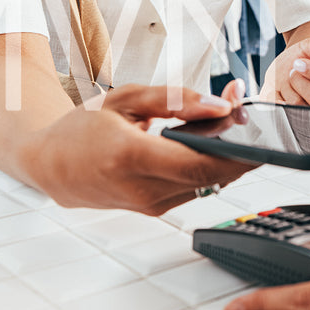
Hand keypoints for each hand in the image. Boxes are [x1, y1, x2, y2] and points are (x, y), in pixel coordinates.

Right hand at [23, 82, 255, 213]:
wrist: (51, 165)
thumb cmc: (83, 129)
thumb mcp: (126, 99)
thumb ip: (176, 101)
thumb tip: (221, 106)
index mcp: (130, 157)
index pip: (199, 163)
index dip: (237, 151)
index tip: (258, 132)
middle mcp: (141, 189)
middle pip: (211, 177)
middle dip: (239, 148)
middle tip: (247, 118)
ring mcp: (148, 205)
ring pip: (206, 185)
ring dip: (225, 159)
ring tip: (226, 127)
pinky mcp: (154, 210)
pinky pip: (193, 190)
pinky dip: (206, 169)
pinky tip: (206, 146)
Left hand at [270, 37, 309, 107]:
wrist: (285, 70)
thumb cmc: (305, 60)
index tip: (300, 62)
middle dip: (300, 80)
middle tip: (295, 70)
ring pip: (300, 106)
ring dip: (289, 88)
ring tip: (291, 81)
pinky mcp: (299, 122)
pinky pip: (285, 114)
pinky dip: (278, 100)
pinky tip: (283, 93)